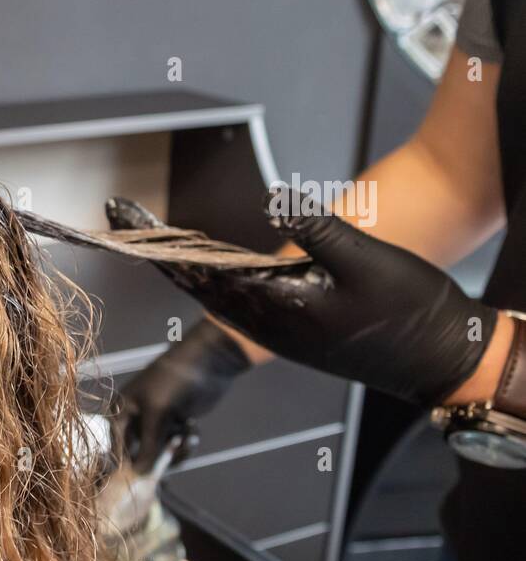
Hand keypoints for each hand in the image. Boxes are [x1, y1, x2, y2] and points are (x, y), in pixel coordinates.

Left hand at [106, 191, 498, 405]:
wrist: (440, 358)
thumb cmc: (409, 311)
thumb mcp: (365, 259)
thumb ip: (315, 229)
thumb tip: (274, 201)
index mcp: (274, 305)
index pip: (196, 267)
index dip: (155, 238)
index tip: (123, 215)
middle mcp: (265, 321)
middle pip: (192, 279)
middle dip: (153, 245)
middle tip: (119, 214)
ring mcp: (275, 327)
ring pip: (210, 291)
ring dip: (177, 259)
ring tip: (147, 231)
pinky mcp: (290, 327)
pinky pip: (235, 298)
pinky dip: (209, 274)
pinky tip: (200, 260)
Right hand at [118, 320, 250, 471]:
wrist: (207, 363)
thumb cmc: (173, 383)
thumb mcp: (157, 414)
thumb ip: (148, 446)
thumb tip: (139, 474)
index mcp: (122, 411)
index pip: (118, 445)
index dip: (130, 462)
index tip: (143, 475)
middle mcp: (136, 418)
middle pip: (142, 453)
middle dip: (160, 455)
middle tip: (175, 448)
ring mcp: (157, 422)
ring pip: (161, 453)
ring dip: (176, 450)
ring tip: (187, 436)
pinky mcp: (175, 425)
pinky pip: (177, 446)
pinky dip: (186, 442)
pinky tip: (193, 429)